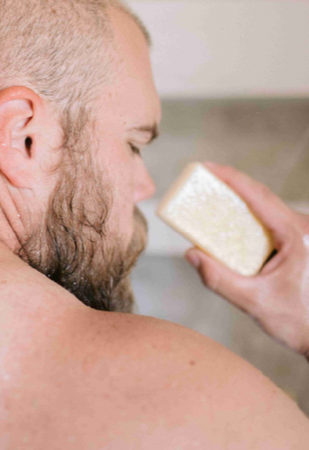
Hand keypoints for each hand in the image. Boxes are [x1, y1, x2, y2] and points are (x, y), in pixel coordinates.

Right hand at [184, 162, 308, 357]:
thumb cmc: (300, 322)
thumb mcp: (255, 302)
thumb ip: (220, 280)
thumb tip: (191, 254)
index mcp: (297, 236)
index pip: (258, 197)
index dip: (231, 178)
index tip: (207, 167)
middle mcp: (304, 228)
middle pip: (261, 197)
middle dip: (230, 185)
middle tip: (202, 179)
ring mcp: (305, 233)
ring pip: (267, 207)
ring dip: (240, 200)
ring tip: (212, 197)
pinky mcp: (301, 241)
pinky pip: (272, 219)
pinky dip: (250, 215)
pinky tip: (232, 219)